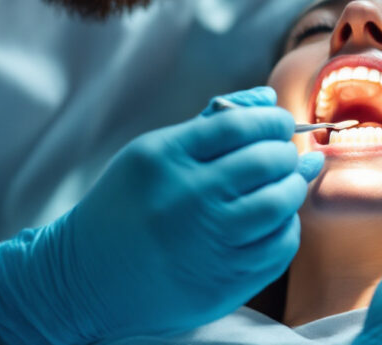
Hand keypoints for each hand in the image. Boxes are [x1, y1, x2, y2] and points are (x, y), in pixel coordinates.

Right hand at [0, 87, 319, 344]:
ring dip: (293, 187)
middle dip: (287, 151)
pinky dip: (286, 227)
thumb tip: (268, 100)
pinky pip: (278, 248)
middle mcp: (187, 199)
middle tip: (286, 152)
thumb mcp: (152, 153)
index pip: (239, 124)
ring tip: (287, 182)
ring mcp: (207, 244)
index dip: (271, 119)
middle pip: (266, 162)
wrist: (87, 277)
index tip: (279, 123)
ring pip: (279, 205)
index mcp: (166, 159)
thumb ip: (211, 123)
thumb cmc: (124, 206)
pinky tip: (275, 219)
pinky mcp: (222, 281)